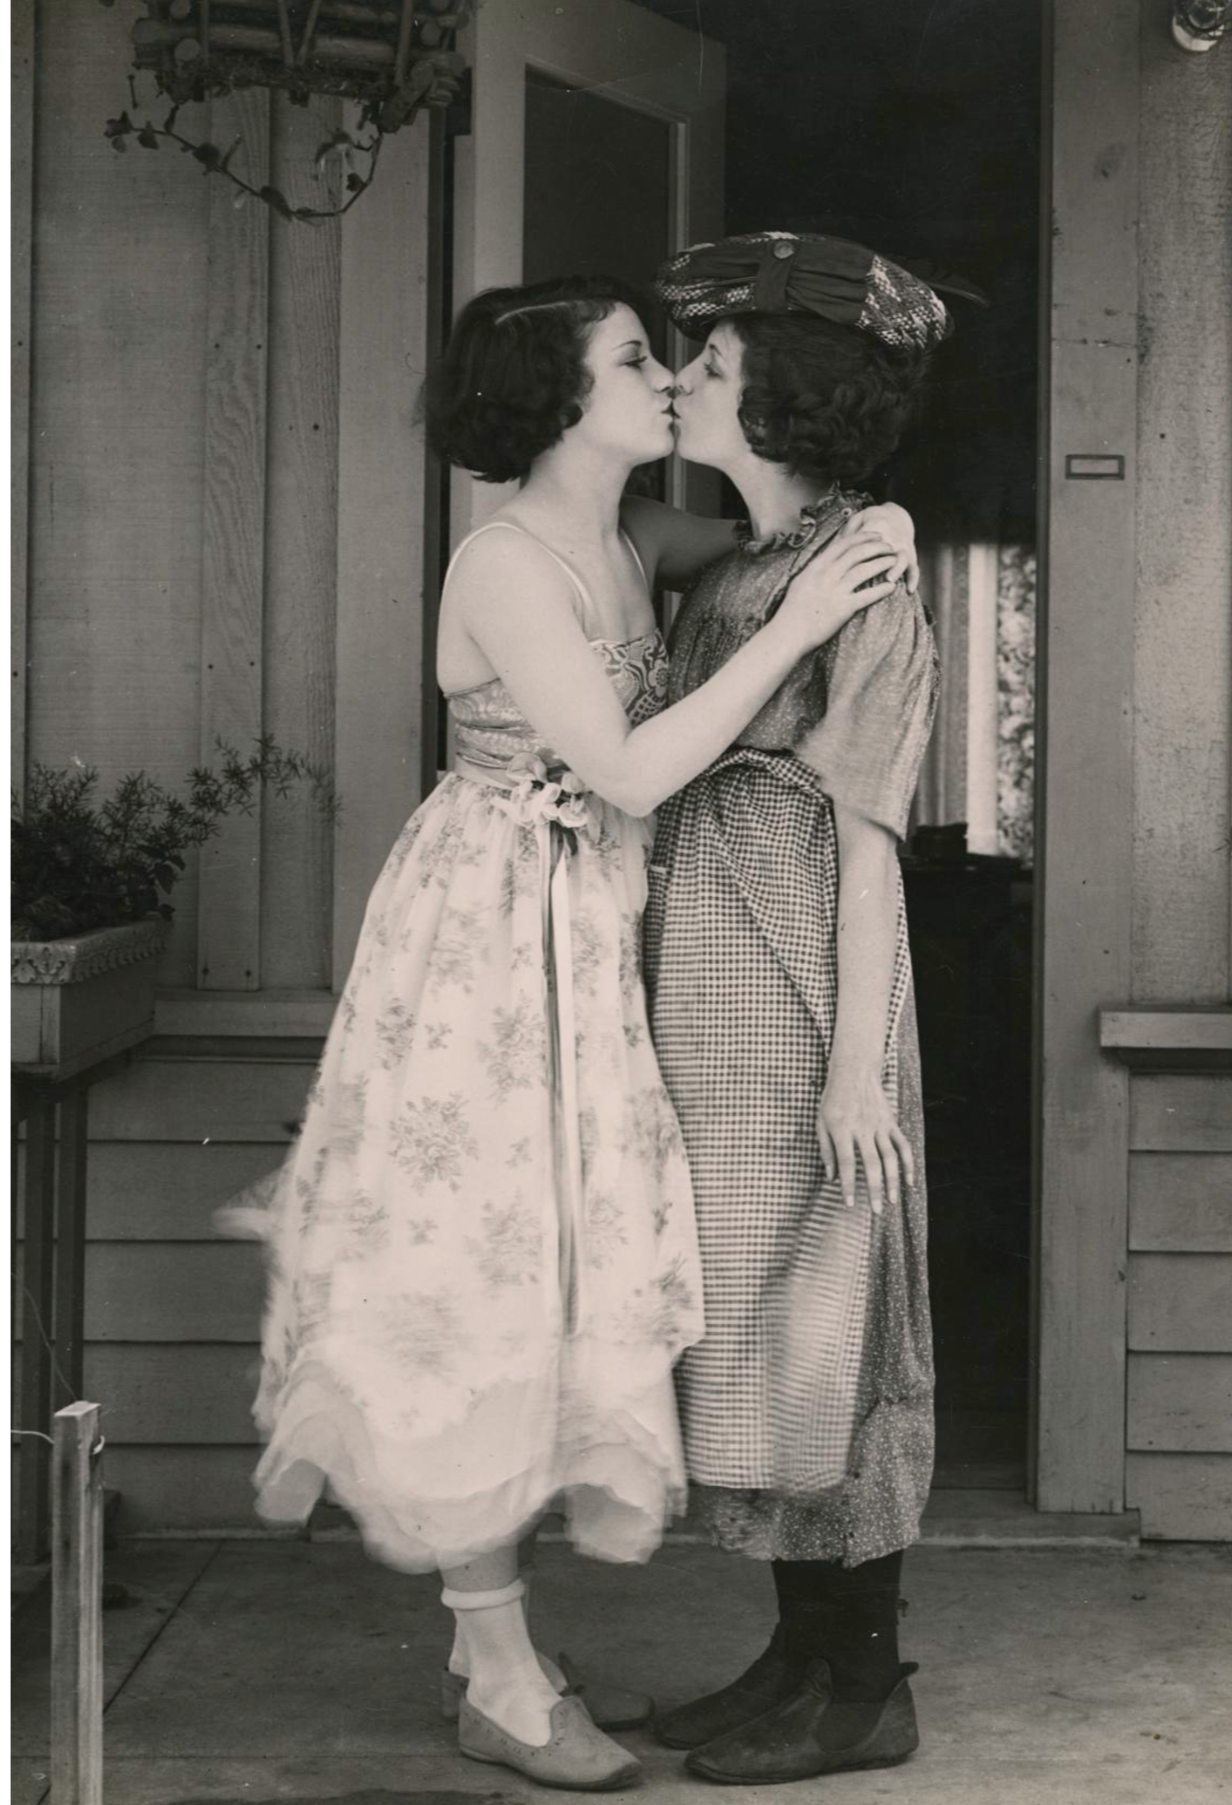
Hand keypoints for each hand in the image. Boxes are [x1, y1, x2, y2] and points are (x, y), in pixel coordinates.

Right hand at [777, 530, 899, 654]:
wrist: (788, 634)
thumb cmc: (793, 611)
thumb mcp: (801, 582)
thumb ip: (816, 570)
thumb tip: (829, 560)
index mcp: (816, 567)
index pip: (844, 544)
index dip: (863, 537)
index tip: (876, 536)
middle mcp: (826, 575)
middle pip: (858, 553)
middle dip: (877, 547)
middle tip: (890, 547)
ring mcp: (835, 591)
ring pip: (864, 570)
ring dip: (883, 563)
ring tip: (895, 562)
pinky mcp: (843, 609)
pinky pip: (867, 596)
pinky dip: (881, 590)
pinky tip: (891, 587)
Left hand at [817, 1064, 914, 1214]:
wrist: (854, 1071)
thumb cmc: (833, 1098)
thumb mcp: (821, 1121)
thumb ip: (826, 1150)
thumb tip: (832, 1177)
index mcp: (842, 1129)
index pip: (847, 1162)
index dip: (848, 1185)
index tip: (849, 1204)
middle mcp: (863, 1128)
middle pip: (872, 1164)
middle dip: (874, 1190)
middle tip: (875, 1211)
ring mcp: (880, 1125)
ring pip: (891, 1157)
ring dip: (892, 1181)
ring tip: (891, 1201)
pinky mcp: (891, 1123)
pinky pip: (903, 1145)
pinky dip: (908, 1164)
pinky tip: (909, 1181)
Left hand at [844, 503, 917, 593]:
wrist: (896, 516)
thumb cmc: (872, 521)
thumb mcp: (858, 520)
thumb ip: (846, 532)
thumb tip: (831, 548)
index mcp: (876, 528)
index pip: (867, 540)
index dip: (859, 549)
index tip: (849, 562)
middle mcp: (891, 538)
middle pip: (888, 548)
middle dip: (881, 558)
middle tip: (871, 571)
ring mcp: (903, 548)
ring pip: (903, 558)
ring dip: (897, 568)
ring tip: (890, 580)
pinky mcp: (911, 556)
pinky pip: (914, 569)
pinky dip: (913, 579)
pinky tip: (909, 591)